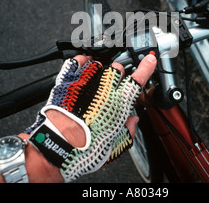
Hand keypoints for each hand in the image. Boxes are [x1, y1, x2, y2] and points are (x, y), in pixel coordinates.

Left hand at [24, 53, 156, 181]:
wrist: (59, 148)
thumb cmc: (86, 149)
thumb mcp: (115, 146)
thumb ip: (128, 131)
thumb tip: (133, 121)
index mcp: (119, 105)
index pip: (138, 80)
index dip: (146, 68)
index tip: (149, 60)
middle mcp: (104, 90)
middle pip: (118, 69)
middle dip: (118, 76)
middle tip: (112, 87)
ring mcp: (86, 83)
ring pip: (99, 64)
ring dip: (100, 70)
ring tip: (95, 82)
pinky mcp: (68, 81)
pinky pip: (77, 62)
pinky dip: (82, 61)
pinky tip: (83, 65)